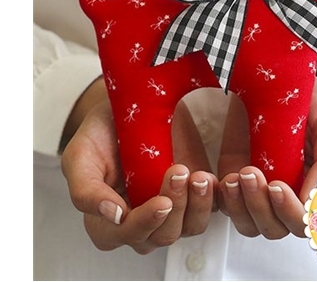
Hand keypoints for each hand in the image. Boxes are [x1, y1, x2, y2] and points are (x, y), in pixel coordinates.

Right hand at [61, 80, 217, 254]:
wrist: (129, 105)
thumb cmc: (101, 132)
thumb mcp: (80, 155)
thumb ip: (85, 189)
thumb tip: (112, 216)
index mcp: (108, 219)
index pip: (126, 235)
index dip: (144, 224)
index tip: (161, 203)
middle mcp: (141, 219)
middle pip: (162, 235)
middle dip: (175, 208)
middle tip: (178, 172)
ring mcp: (170, 207)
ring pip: (189, 226)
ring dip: (197, 205)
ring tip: (199, 177)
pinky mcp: (192, 192)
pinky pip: (210, 207)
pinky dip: (212, 198)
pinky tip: (210, 179)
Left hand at [217, 50, 316, 238]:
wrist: (287, 66)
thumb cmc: (316, 94)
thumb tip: (316, 205)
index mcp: (315, 183)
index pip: (305, 221)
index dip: (292, 213)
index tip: (277, 186)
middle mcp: (288, 187)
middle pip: (275, 226)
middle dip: (262, 209)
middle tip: (251, 174)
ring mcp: (260, 181)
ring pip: (248, 220)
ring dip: (240, 207)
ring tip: (234, 178)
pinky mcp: (235, 167)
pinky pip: (225, 199)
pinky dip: (221, 197)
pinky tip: (218, 179)